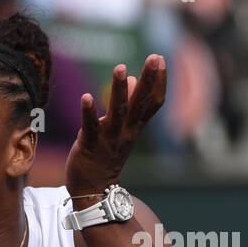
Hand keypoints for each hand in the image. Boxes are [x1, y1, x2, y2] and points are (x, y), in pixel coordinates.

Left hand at [66, 54, 166, 198]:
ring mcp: (109, 139)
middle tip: (155, 57)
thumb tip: (132, 79)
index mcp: (135, 127)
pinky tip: (86, 96)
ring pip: (118, 112)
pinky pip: (90, 128)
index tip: (161, 59)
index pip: (153, 103)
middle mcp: (126, 132)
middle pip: (141, 103)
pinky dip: (89, 112)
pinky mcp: (90, 146)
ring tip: (121, 67)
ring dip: (119, 90)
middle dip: (149, 79)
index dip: (159, 82)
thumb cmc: (106, 155)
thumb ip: (128, 106)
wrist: (93, 189)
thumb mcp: (120, 130)